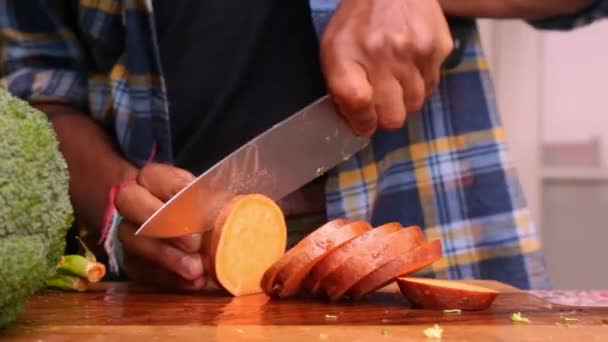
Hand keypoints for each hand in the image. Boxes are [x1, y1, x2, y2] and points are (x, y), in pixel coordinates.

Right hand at [115, 163, 206, 290]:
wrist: (199, 238)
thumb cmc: (209, 213)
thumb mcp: (215, 202)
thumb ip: (217, 204)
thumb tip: (238, 214)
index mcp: (154, 179)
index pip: (152, 176)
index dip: (175, 189)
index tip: (201, 205)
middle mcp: (134, 203)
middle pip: (128, 201)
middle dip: (163, 222)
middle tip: (194, 242)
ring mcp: (129, 233)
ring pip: (134, 240)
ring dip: (168, 257)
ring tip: (197, 269)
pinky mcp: (132, 263)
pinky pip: (143, 271)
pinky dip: (171, 279)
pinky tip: (194, 282)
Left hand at [321, 0, 452, 135]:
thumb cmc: (358, 21)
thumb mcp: (334, 49)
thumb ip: (341, 88)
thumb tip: (360, 124)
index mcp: (348, 55)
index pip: (359, 105)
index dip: (363, 122)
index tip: (365, 124)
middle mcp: (382, 55)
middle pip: (393, 117)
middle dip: (386, 115)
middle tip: (382, 101)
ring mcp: (414, 51)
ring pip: (416, 104)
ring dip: (405, 98)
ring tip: (396, 76)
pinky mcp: (438, 47)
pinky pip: (432, 84)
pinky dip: (422, 81)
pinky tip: (411, 62)